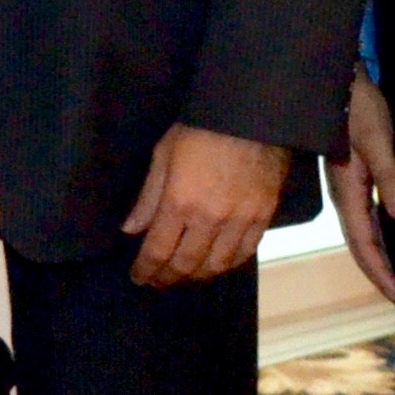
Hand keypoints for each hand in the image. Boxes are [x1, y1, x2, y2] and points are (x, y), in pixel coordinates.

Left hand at [120, 122, 285, 287]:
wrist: (250, 114)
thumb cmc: (200, 128)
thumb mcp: (163, 155)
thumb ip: (148, 197)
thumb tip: (131, 230)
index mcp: (180, 202)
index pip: (158, 251)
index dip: (147, 270)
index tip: (139, 277)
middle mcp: (210, 219)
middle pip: (187, 264)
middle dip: (168, 277)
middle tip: (159, 281)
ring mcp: (241, 220)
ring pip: (217, 265)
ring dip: (197, 276)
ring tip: (185, 275)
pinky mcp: (264, 216)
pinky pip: (245, 253)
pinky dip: (228, 265)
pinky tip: (217, 264)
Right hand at [329, 76, 394, 302]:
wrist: (337, 80)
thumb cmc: (358, 107)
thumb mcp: (378, 139)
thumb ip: (389, 176)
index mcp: (349, 192)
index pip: (364, 243)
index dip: (380, 271)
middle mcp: (345, 197)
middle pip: (360, 245)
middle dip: (379, 272)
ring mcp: (348, 189)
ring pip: (363, 233)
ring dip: (378, 256)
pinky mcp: (354, 178)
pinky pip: (365, 218)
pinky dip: (378, 236)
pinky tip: (391, 238)